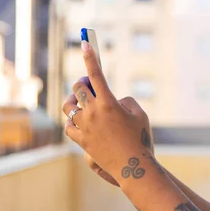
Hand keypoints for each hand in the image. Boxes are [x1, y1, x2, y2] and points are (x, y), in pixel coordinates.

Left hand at [62, 41, 154, 181]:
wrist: (132, 167)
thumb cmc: (140, 138)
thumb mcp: (139, 114)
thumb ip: (125, 101)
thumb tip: (113, 101)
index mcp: (108, 103)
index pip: (96, 74)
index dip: (90, 57)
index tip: (85, 43)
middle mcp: (93, 113)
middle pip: (78, 88)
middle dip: (84, 82)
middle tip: (91, 84)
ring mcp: (84, 127)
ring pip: (68, 106)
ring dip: (74, 100)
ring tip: (82, 101)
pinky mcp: (80, 141)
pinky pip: (68, 125)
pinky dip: (73, 120)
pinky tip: (80, 120)